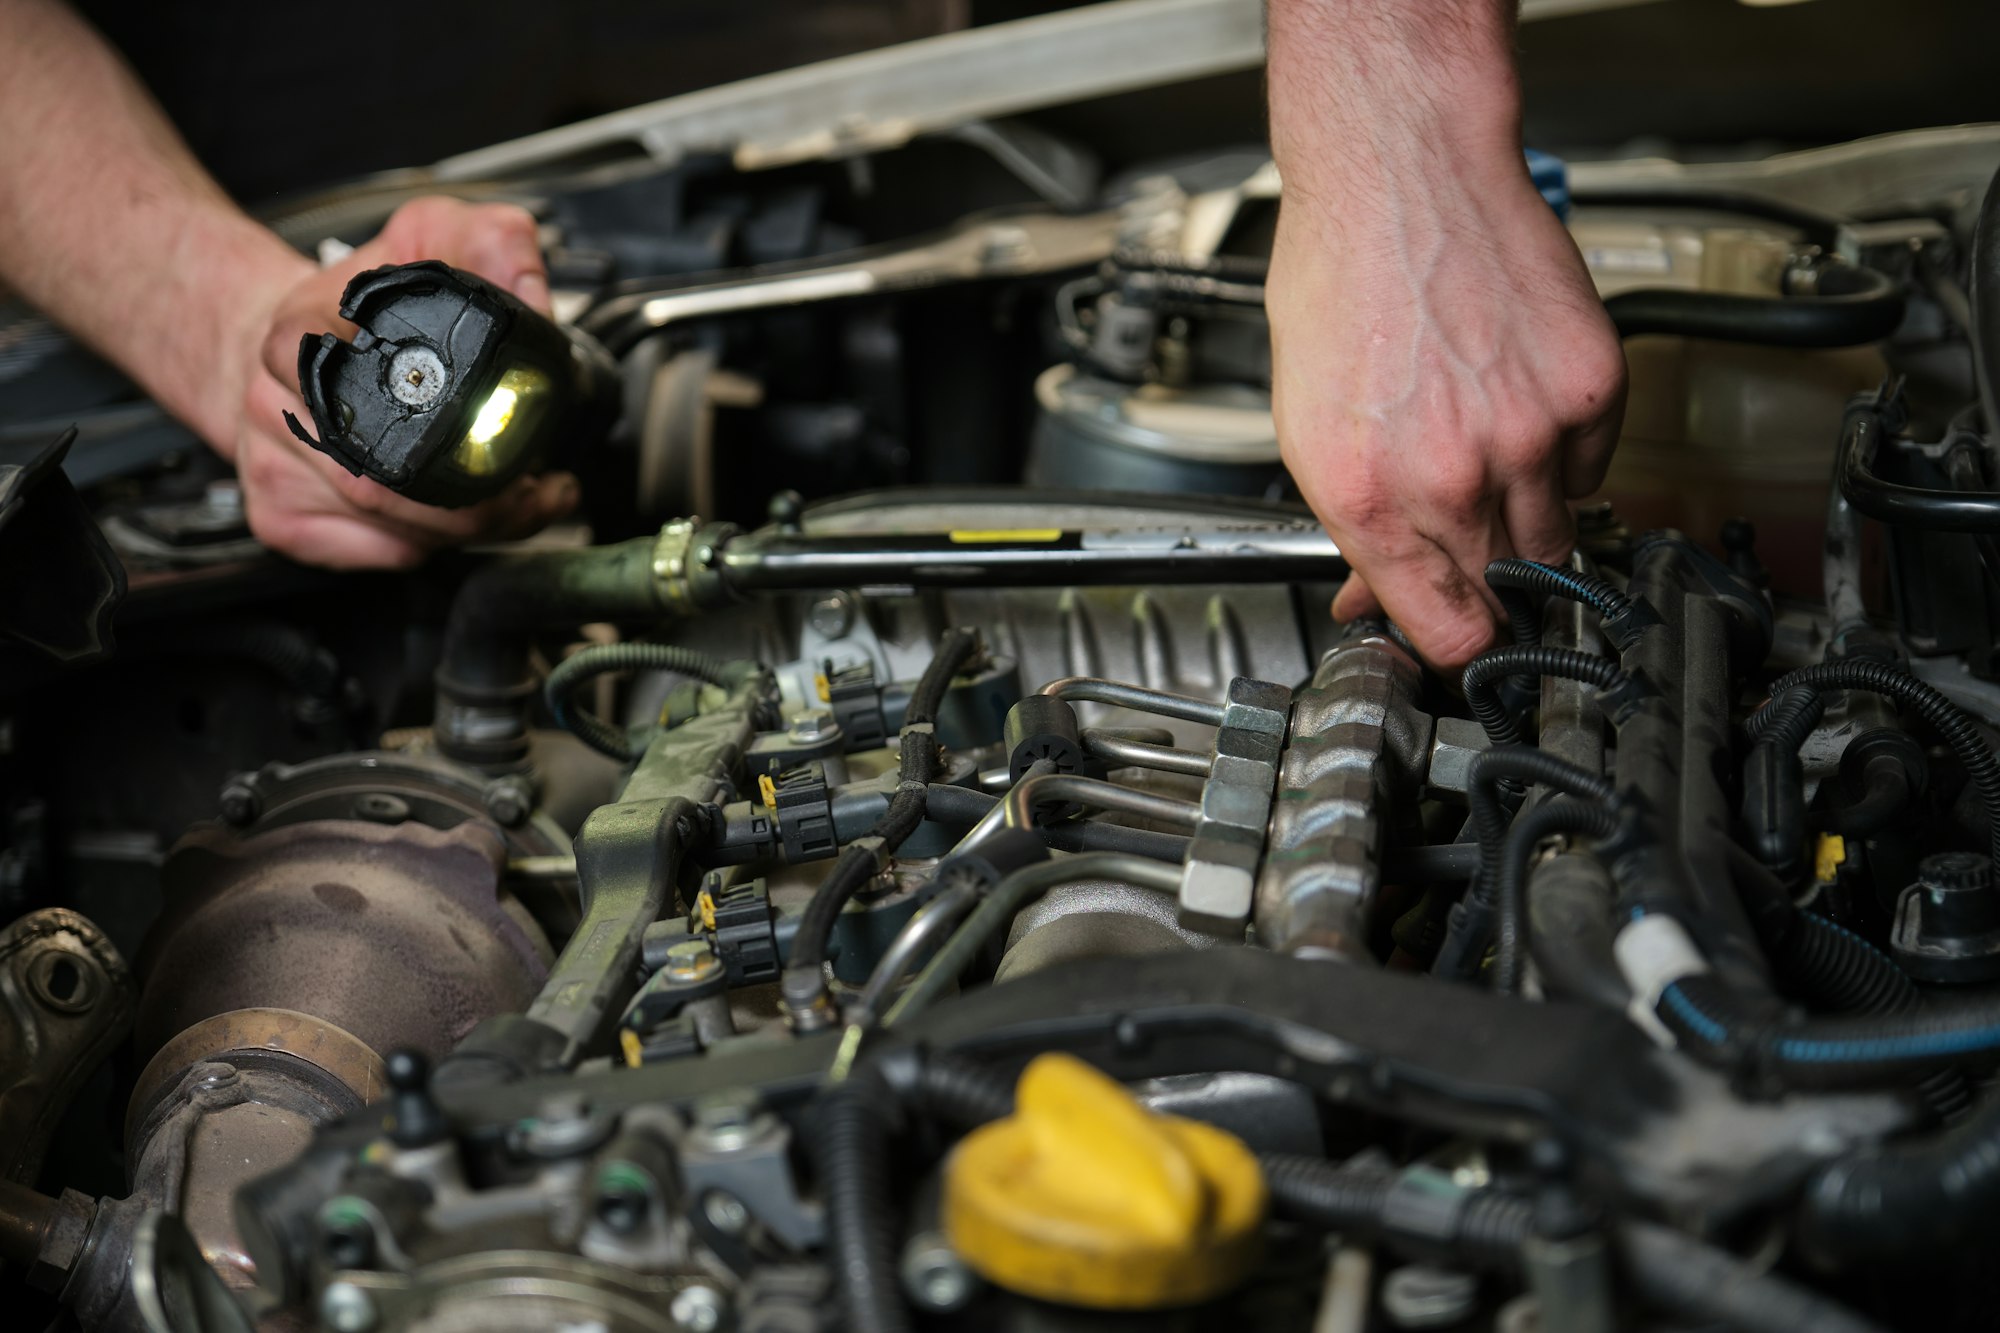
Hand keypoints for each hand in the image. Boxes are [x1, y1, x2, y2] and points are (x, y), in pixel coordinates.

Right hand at [229, 196, 579, 567]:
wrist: (270, 338)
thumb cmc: (355, 299)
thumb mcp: (426, 237)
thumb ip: (488, 241)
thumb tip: (531, 289)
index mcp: (303, 336)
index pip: (375, 396)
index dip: (461, 432)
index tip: (512, 432)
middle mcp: (280, 405)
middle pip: (393, 487)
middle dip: (485, 503)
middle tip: (540, 489)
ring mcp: (274, 466)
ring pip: (391, 530)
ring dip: (470, 530)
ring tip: (519, 501)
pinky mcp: (279, 516)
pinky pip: (372, 552)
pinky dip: (426, 547)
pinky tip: (454, 522)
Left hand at [1269, 159, 1625, 667]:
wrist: (1402, 176)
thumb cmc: (1340, 282)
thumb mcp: (1310, 426)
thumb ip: (1355, 526)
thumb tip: (1375, 595)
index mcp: (1370, 499)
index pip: (1449, 633)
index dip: (1459, 647)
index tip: (1465, 642)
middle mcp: (1453, 477)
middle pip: (1507, 591)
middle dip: (1490, 579)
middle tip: (1473, 534)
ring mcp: (1530, 434)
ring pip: (1559, 535)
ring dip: (1530, 518)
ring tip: (1490, 452)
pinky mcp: (1590, 388)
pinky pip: (1594, 464)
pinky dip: (1566, 452)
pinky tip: (1520, 402)